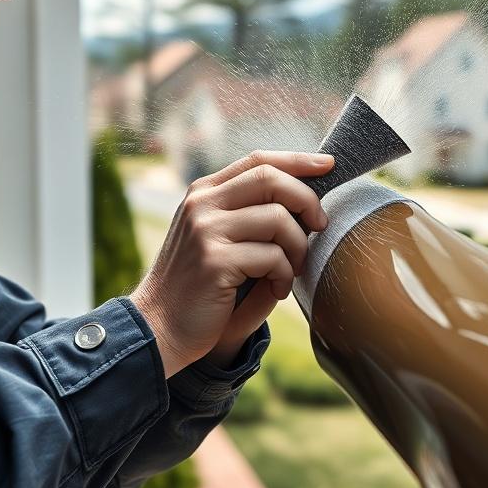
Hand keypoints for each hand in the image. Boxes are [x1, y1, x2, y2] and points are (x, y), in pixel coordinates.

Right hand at [130, 151, 333, 377]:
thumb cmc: (200, 284)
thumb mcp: (217, 237)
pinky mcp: (215, 261)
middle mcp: (202, 204)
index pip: (257, 161)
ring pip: (278, 219)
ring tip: (289, 271)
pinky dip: (283, 275)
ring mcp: (206, 230)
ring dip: (297, 248)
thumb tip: (307, 198)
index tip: (328, 166)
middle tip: (320, 225)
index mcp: (204, 193)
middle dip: (306, 200)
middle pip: (270, 179)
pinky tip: (275, 289)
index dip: (297, 161)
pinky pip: (273, 256)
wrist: (159, 326)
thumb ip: (249, 213)